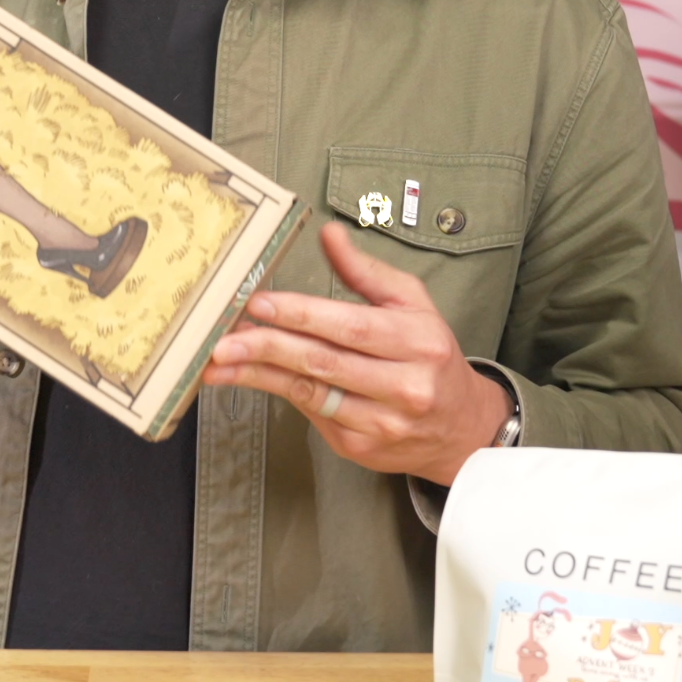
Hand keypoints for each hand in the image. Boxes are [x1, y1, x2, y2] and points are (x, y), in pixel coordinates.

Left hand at [201, 221, 512, 486]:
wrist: (461, 427)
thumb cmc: (431, 356)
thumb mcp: (413, 304)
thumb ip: (367, 272)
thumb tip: (330, 233)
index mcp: (418, 341)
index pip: (352, 326)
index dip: (302, 315)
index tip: (260, 303)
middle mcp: (404, 385)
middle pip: (325, 362)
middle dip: (269, 346)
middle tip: (225, 336)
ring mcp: (381, 422)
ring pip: (311, 393)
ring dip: (260, 374)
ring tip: (220, 360)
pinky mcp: (361, 447)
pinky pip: (311, 414)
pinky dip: (278, 393)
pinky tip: (248, 377)